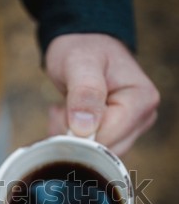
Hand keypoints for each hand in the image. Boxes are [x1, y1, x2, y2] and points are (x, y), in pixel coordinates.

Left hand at [45, 34, 159, 154]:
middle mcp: (143, 117)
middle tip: (61, 109)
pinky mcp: (118, 135)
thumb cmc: (83, 49)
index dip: (80, 133)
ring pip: (97, 155)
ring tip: (65, 109)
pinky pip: (93, 151)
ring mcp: (132, 128)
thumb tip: (84, 129)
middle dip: (75, 136)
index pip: (108, 137)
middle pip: (105, 151)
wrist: (82, 48)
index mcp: (141, 100)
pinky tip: (69, 117)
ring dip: (71, 137)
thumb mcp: (80, 63)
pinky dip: (73, 139)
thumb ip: (84, 92)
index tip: (62, 111)